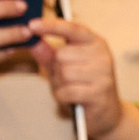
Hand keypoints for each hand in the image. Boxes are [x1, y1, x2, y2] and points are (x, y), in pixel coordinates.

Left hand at [31, 17, 123, 138]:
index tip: (32, 24)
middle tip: (67, 80)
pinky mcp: (99, 93)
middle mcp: (102, 55)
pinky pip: (67, 91)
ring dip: (60, 85)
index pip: (72, 29)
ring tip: (71, 90)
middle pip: (62, 54)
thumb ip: (49, 55)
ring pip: (64, 73)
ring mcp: (103, 74)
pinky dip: (63, 97)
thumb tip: (33, 42)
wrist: (107, 115)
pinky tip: (73, 100)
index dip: (51, 26)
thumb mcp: (64, 68)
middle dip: (56, 69)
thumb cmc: (84, 87)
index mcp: (95, 43)